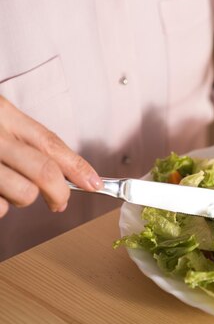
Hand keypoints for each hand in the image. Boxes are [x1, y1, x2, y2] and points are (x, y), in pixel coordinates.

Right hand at [0, 96, 101, 217]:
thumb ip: (25, 140)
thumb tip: (63, 172)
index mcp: (4, 115)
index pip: (51, 142)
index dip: (78, 167)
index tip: (95, 183)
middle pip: (45, 171)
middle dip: (61, 193)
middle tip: (60, 202)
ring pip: (25, 194)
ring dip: (22, 200)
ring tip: (8, 189)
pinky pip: (0, 208)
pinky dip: (1, 207)